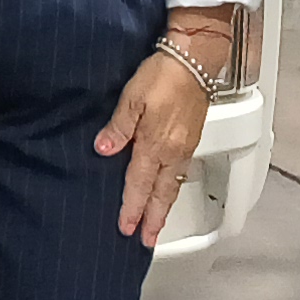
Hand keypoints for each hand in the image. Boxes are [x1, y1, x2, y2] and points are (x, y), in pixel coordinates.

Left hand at [95, 46, 209, 244]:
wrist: (195, 59)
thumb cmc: (163, 74)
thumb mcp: (132, 97)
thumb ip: (118, 126)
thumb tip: (104, 150)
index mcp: (155, 144)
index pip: (139, 184)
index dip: (132, 207)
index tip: (126, 228)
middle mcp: (173, 151)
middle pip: (162, 194)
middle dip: (154, 220)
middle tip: (147, 241)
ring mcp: (185, 147)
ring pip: (173, 185)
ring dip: (164, 208)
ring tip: (158, 225)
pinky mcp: (192, 138)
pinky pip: (181, 172)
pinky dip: (173, 188)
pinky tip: (168, 191)